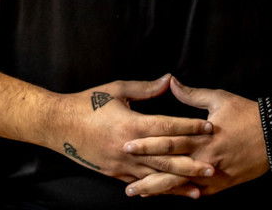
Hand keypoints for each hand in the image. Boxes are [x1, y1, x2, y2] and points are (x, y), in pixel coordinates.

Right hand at [49, 75, 213, 185]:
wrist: (58, 125)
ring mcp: (120, 164)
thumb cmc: (87, 103)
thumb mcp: (117, 89)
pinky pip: (140, 183)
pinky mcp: (114, 173)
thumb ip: (146, 88)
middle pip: (166, 158)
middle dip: (191, 163)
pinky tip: (170, 192)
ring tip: (199, 189)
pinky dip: (157, 188)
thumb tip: (170, 79)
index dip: (190, 128)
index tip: (209, 128)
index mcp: (130, 124)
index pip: (167, 127)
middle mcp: (128, 148)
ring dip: (178, 182)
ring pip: (155, 176)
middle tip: (213, 168)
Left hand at [123, 77, 267, 196]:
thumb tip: (171, 82)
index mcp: (202, 136)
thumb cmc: (245, 113)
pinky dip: (180, 194)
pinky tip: (166, 196)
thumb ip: (192, 95)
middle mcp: (206, 158)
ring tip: (137, 192)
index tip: (128, 145)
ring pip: (181, 185)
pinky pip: (197, 192)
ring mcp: (214, 174)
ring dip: (158, 189)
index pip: (168, 141)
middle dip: (146, 174)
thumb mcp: (218, 99)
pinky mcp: (223, 184)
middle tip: (125, 179)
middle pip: (170, 168)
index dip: (147, 144)